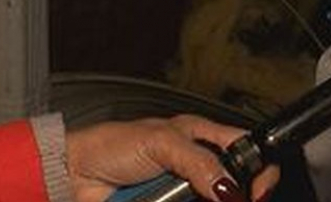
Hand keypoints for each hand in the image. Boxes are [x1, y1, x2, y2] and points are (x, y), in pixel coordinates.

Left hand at [65, 114, 279, 201]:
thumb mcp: (163, 143)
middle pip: (232, 186)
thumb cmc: (111, 146)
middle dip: (233, 196)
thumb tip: (229, 187)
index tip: (257, 191)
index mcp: (202, 136)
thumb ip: (200, 162)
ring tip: (186, 199)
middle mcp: (197, 166)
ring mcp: (181, 192)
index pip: (245, 149)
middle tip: (226, 201)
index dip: (259, 169)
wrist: (72, 176)